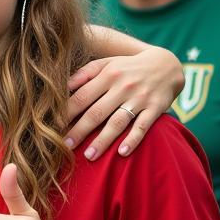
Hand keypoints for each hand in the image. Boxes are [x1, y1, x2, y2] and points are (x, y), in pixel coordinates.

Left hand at [66, 47, 181, 159]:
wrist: (166, 64)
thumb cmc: (127, 67)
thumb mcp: (106, 63)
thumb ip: (84, 73)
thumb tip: (63, 87)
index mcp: (107, 75)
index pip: (82, 96)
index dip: (66, 112)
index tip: (52, 126)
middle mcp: (122, 86)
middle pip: (96, 112)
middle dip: (79, 130)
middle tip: (64, 146)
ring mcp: (140, 98)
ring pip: (118, 122)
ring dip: (102, 140)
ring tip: (89, 156)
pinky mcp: (156, 108)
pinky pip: (143, 126)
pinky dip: (133, 139)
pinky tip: (121, 153)